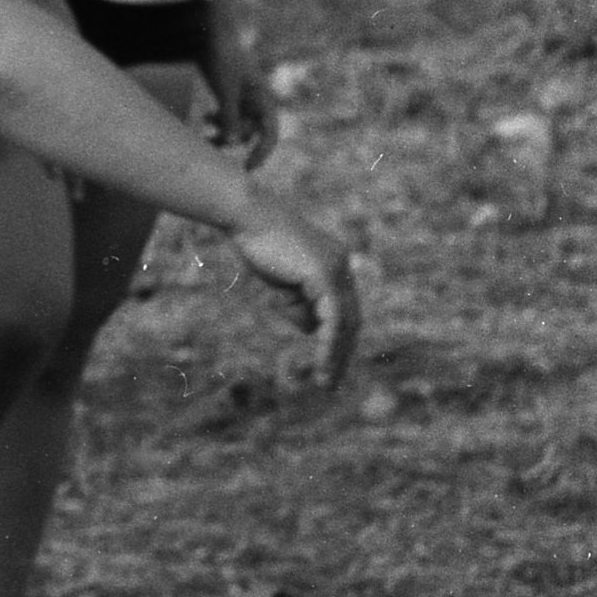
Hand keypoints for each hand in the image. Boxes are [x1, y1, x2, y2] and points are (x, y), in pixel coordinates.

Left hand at [203, 19, 276, 167]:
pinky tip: (204, 119)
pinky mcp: (230, 91)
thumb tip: (234, 145)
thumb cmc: (222, 58)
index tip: (247, 169)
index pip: (269, 133)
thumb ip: (230, 116)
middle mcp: (257, 99)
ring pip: (238, 123)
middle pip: (251, 131)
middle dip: (234, 141)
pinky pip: (229, 113)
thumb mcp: (225, 89)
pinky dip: (218, 119)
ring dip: (224, 132)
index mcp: (263, 99)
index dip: (261, 153)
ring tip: (205, 138)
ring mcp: (244, 95)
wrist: (212, 32)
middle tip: (212, 148)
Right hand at [230, 200, 359, 398]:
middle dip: (342, 353)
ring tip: (326, 380)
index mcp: (333, 263)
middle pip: (351, 318)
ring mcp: (336, 269)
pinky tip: (324, 362)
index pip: (342, 308)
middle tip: (332, 382)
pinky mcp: (325, 276)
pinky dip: (330, 344)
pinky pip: (333, 319)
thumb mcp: (280, 279)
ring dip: (336, 354)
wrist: (245, 214)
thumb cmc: (254, 241)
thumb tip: (312, 327)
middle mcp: (341, 265)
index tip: (330, 363)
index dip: (337, 338)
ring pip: (344, 322)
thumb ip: (299, 300)